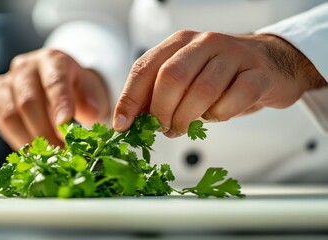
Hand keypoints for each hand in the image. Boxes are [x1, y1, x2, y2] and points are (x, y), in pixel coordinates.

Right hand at [0, 49, 109, 149]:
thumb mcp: (92, 92)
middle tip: (60, 152)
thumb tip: (91, 113)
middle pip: (28, 101)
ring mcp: (7, 83)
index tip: (65, 125)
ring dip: (30, 140)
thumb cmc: (78, 90)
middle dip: (45, 131)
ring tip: (48, 156)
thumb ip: (91, 102)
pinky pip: (3, 124)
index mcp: (52, 60)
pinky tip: (35, 153)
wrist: (60, 87)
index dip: (60, 103)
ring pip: (11, 115)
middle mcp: (25, 67)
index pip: (54, 81)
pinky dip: (18, 141)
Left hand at [113, 30, 324, 136]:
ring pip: (202, 91)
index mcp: (179, 42)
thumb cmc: (219, 76)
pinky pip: (233, 99)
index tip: (122, 125)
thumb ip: (157, 94)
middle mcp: (205, 42)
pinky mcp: (259, 73)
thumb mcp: (184, 79)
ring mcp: (234, 54)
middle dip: (162, 111)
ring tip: (184, 127)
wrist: (270, 63)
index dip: (130, 98)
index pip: (145, 68)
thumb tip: (128, 121)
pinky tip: (216, 115)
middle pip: (172, 78)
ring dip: (188, 118)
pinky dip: (219, 116)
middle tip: (164, 129)